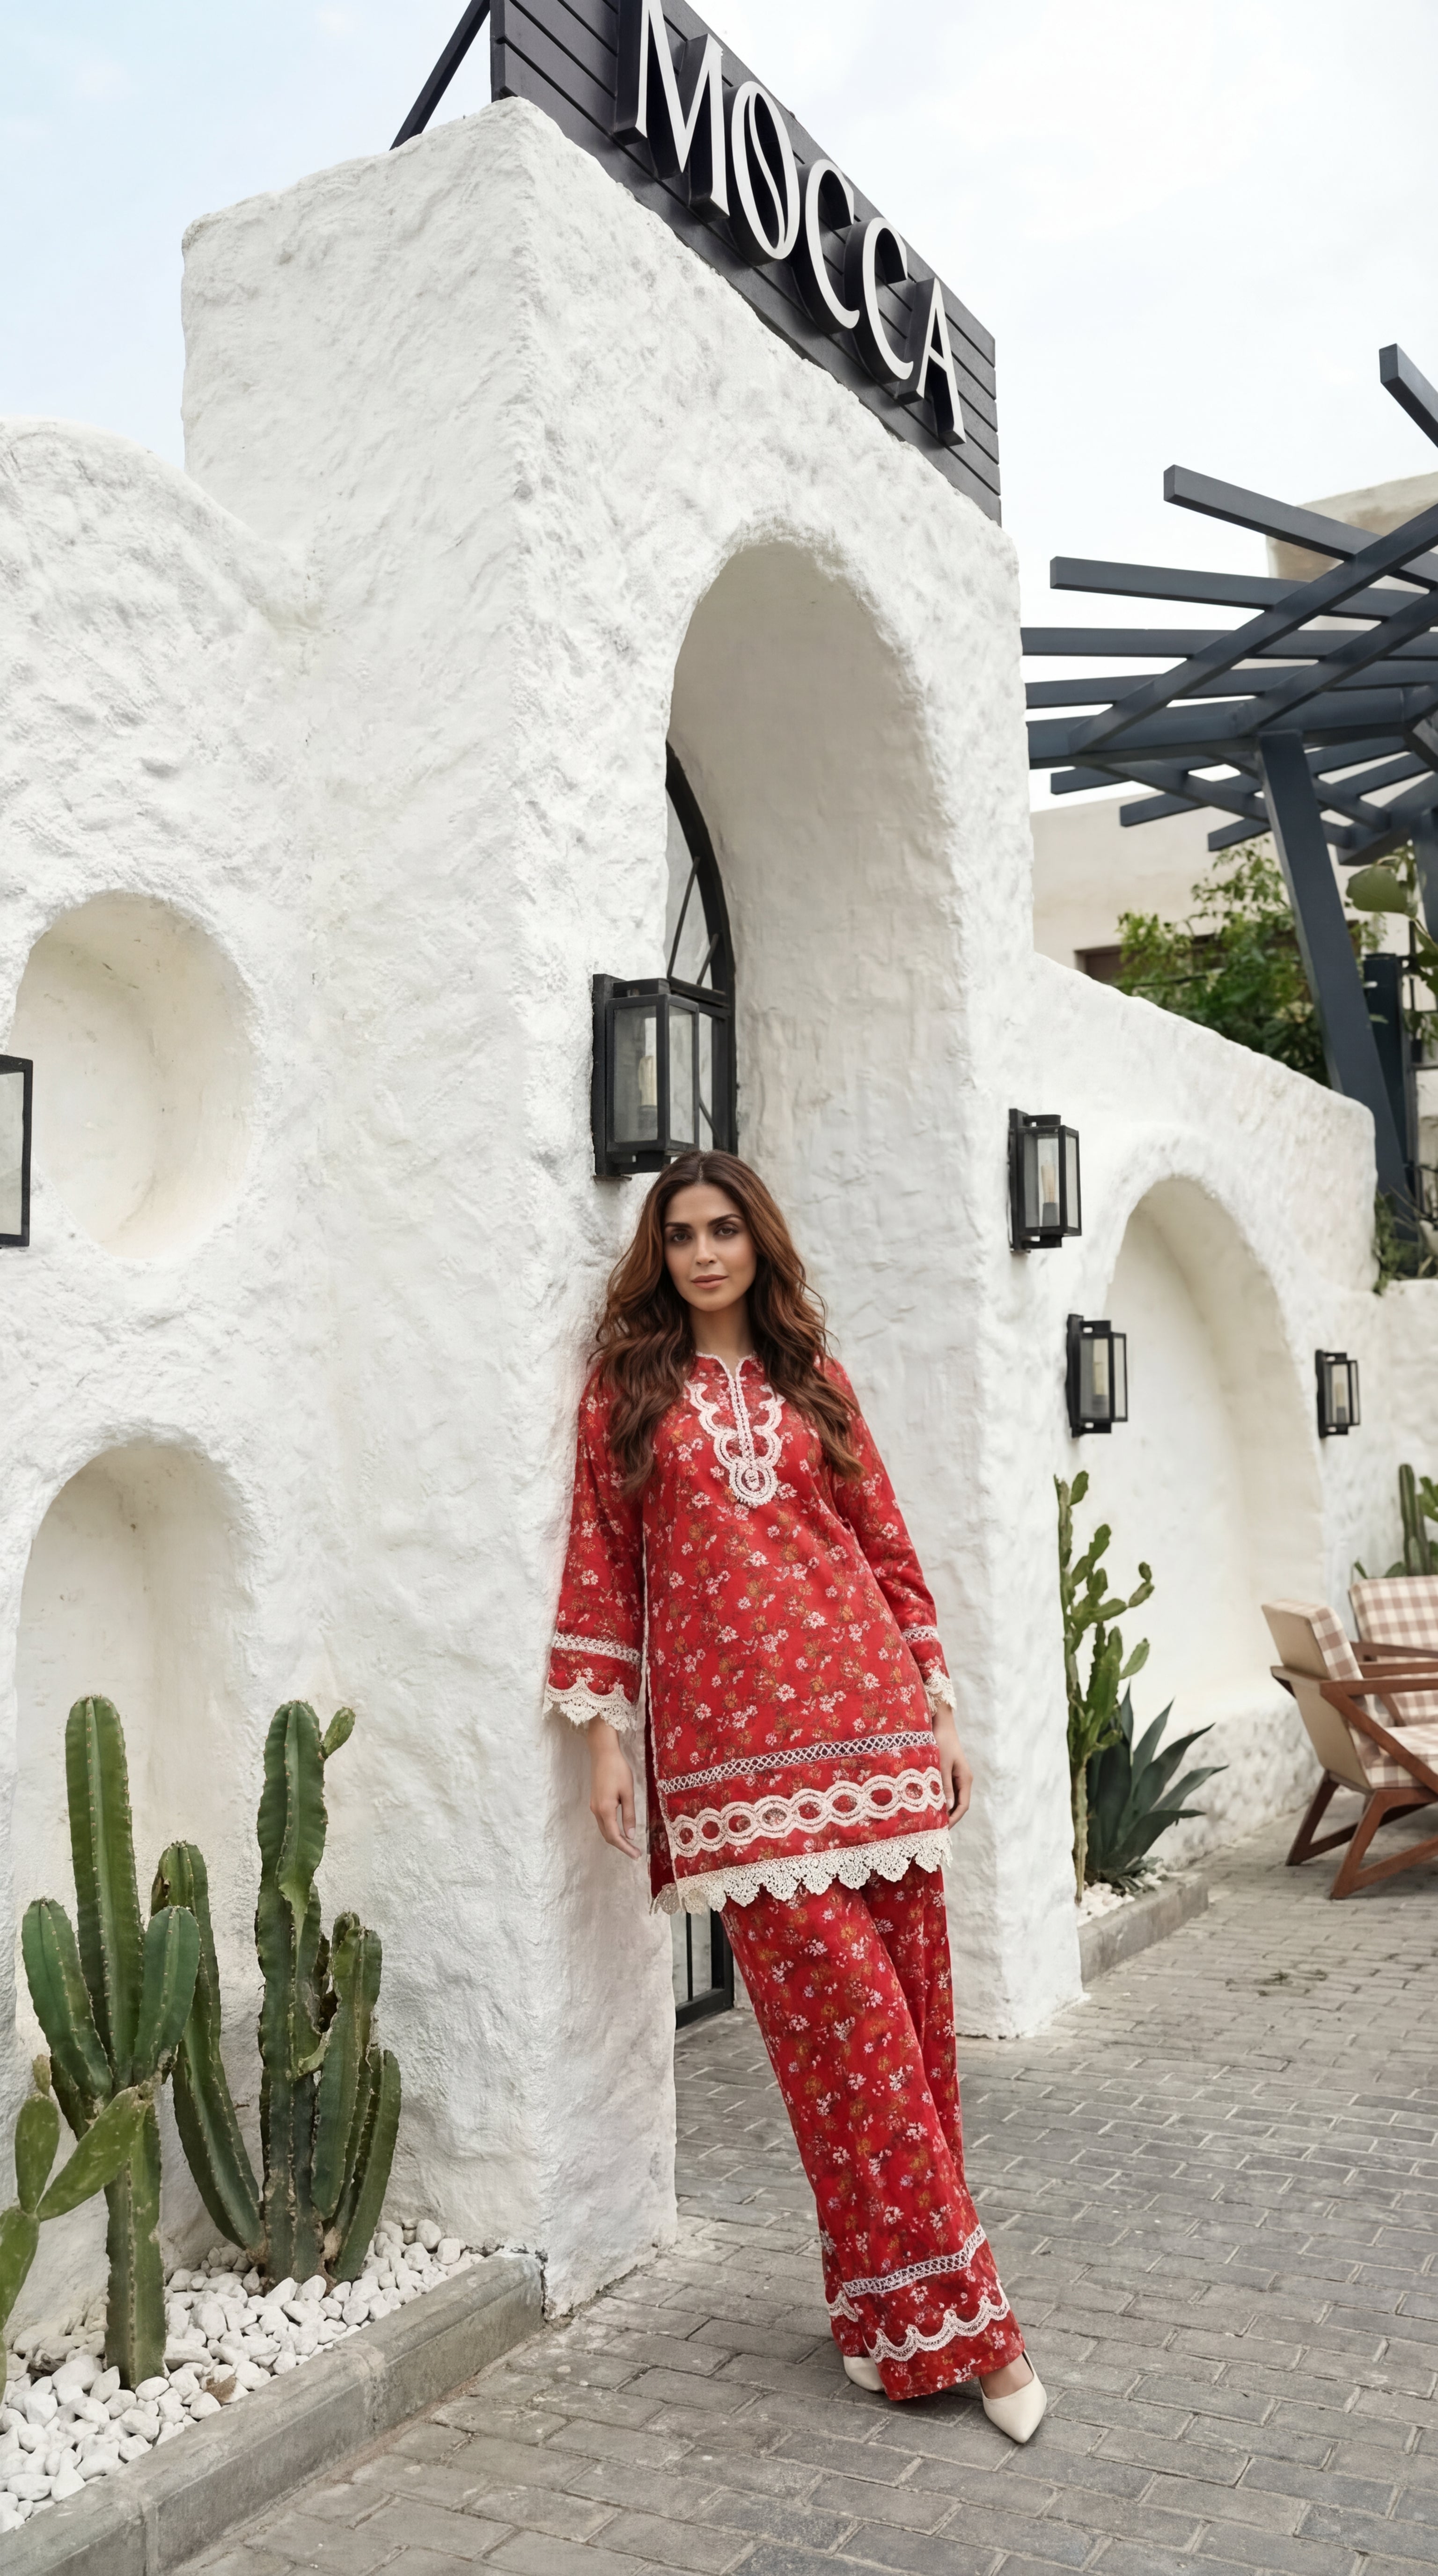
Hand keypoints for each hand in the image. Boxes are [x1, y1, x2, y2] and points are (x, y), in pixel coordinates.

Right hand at [587, 1717, 641, 1858]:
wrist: (603, 1753)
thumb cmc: (618, 1770)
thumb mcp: (628, 1792)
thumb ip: (629, 1815)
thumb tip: (630, 1835)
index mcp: (605, 1810)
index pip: (614, 1836)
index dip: (625, 1848)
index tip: (636, 1855)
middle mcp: (596, 1810)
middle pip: (607, 1835)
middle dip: (621, 1845)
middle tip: (635, 1852)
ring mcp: (593, 1806)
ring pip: (604, 1829)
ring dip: (616, 1838)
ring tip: (630, 1843)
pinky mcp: (595, 1801)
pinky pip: (602, 1821)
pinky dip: (611, 1828)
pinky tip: (620, 1828)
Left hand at [933, 1706, 972, 1822]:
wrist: (941, 1724)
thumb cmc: (941, 1743)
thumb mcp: (941, 1766)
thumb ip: (945, 1787)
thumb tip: (949, 1808)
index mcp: (965, 1779)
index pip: (963, 1806)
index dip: (954, 1819)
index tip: (942, 1829)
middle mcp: (964, 1779)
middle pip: (959, 1804)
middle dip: (949, 1817)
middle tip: (935, 1828)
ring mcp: (958, 1776)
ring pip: (953, 1798)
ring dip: (945, 1809)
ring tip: (932, 1819)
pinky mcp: (950, 1772)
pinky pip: (948, 1790)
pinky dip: (941, 1799)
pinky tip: (931, 1804)